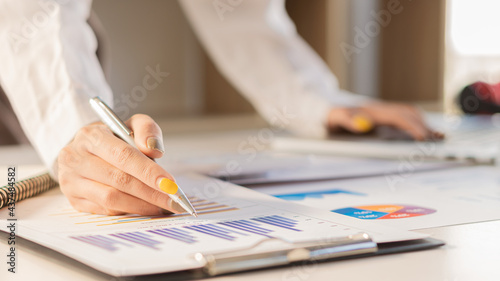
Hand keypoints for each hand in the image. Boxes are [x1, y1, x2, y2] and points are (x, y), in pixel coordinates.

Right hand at [57, 114, 183, 215]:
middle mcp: (75, 158)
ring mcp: (70, 181)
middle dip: (151, 193)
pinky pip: (105, 210)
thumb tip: (155, 150)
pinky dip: (129, 211)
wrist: (83, 150)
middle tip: (174, 200)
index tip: (170, 184)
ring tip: (163, 206)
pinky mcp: (73, 200)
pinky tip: (146, 208)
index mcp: (90, 136)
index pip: (123, 156)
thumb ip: (147, 129)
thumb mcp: (130, 124)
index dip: (148, 172)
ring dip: (141, 205)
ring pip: (111, 199)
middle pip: (119, 180)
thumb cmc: (112, 138)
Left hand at [328, 102, 443, 140]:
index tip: (423, 137)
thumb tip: (363, 124)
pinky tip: (426, 133)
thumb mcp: (335, 118)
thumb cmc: (332, 117)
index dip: (411, 126)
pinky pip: (404, 118)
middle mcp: (380, 109)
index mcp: (372, 111)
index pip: (398, 116)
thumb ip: (347, 120)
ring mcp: (383, 112)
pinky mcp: (384, 117)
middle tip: (437, 139)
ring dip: (424, 123)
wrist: (327, 111)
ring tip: (438, 136)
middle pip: (408, 113)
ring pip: (409, 114)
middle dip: (423, 125)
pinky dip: (417, 124)